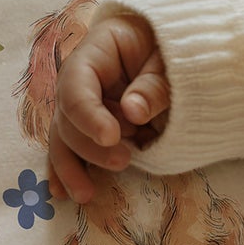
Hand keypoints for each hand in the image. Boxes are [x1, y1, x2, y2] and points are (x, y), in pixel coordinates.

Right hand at [48, 10, 169, 202]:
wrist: (181, 53)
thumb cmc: (175, 50)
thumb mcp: (171, 60)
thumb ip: (154, 85)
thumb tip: (133, 112)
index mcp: (97, 52)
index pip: (77, 83)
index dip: (88, 113)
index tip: (111, 136)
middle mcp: (81, 80)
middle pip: (68, 116)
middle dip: (89, 145)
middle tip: (123, 160)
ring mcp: (85, 105)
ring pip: (65, 138)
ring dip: (72, 167)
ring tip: (86, 194)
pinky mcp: (93, 128)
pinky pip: (74, 150)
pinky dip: (70, 170)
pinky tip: (63, 192)